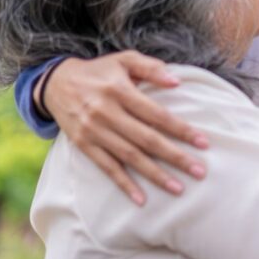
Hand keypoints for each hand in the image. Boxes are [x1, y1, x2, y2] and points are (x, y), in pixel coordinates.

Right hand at [41, 52, 208, 204]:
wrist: (55, 83)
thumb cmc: (99, 71)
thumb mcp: (124, 59)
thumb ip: (151, 68)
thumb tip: (177, 82)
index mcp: (120, 90)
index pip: (157, 114)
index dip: (181, 129)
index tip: (203, 142)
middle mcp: (107, 112)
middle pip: (146, 139)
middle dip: (175, 156)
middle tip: (199, 171)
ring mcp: (94, 131)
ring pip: (129, 156)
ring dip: (155, 174)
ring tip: (178, 188)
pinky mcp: (83, 145)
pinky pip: (106, 167)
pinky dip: (124, 184)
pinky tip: (141, 198)